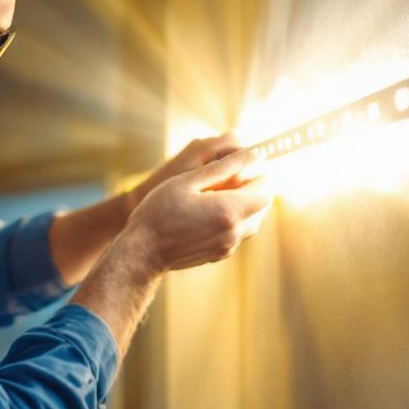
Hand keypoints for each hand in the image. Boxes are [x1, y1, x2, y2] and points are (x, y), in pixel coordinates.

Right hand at [122, 148, 270, 271]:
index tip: (248, 162)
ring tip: (219, 190)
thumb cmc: (158, 213)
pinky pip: (239, 232)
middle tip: (232, 174)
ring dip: (244, 202)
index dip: (261, 173)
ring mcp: (228, 246)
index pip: (266, 189)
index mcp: (229, 211)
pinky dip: (234, 217)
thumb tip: (252, 155)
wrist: (142, 252)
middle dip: (254, 187)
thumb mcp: (187, 181)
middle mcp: (234, 232)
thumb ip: (223, 167)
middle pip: (263, 205)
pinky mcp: (220, 254)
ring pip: (253, 220)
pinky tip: (211, 209)